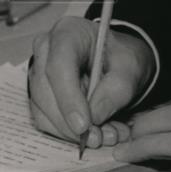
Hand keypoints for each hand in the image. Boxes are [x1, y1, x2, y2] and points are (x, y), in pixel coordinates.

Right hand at [28, 16, 154, 148]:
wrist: (118, 60)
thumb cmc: (122, 57)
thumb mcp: (131, 68)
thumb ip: (116, 90)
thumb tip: (95, 117)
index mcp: (68, 33)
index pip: (59, 66)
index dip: (69, 98)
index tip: (84, 125)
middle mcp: (47, 50)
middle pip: (46, 91)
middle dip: (71, 122)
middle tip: (99, 138)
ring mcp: (39, 73)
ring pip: (43, 110)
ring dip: (71, 131)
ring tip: (105, 137)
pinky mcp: (40, 95)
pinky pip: (46, 119)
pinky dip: (69, 132)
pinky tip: (96, 134)